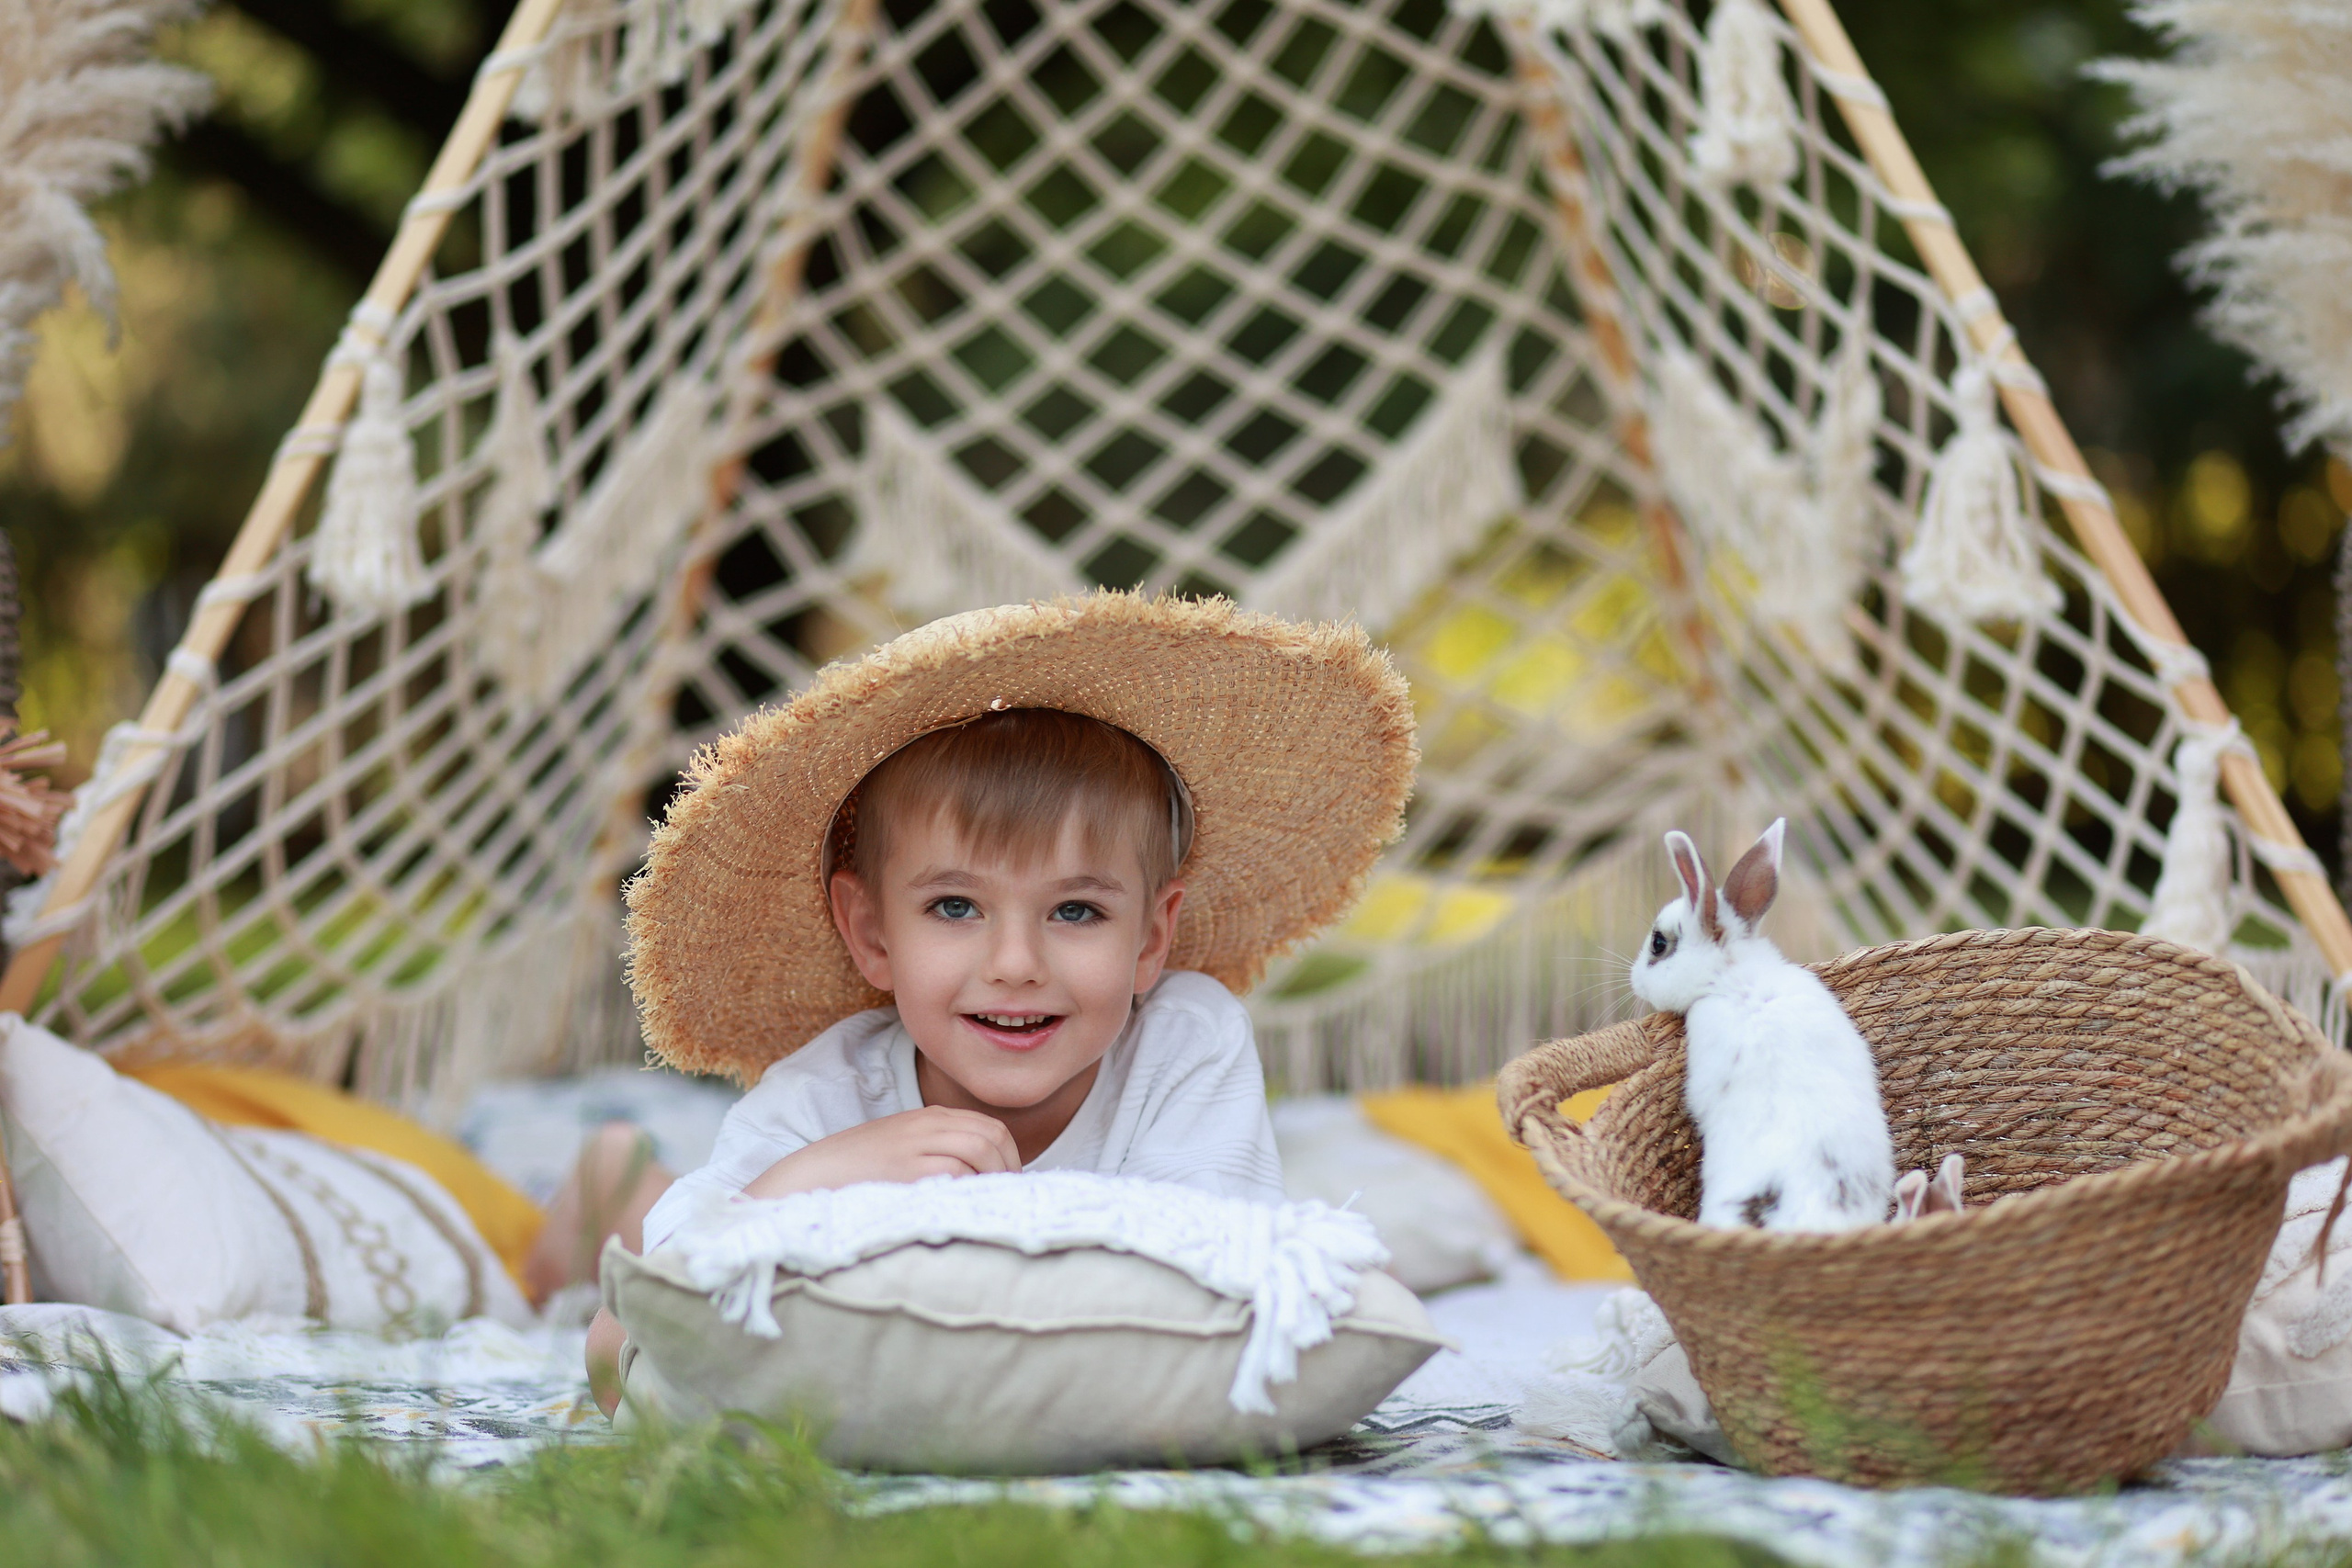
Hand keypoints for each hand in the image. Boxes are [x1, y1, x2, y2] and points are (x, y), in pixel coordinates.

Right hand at [742, 1106, 1020, 1198]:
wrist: (811, 1175)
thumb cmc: (858, 1169)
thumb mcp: (902, 1146)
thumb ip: (938, 1150)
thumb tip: (981, 1177)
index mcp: (929, 1117)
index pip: (990, 1127)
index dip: (1010, 1156)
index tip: (1010, 1183)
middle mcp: (927, 1125)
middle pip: (991, 1137)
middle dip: (1009, 1168)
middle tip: (1007, 1199)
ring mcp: (916, 1146)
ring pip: (979, 1151)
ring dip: (994, 1180)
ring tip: (989, 1205)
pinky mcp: (907, 1171)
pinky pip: (955, 1173)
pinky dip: (969, 1189)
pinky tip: (965, 1208)